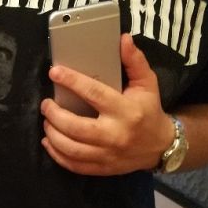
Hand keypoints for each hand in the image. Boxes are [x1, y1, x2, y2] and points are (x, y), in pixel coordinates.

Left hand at [40, 33, 174, 175]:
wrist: (161, 146)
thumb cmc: (149, 110)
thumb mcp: (147, 83)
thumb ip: (134, 61)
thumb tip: (123, 38)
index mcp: (126, 111)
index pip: (94, 94)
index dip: (72, 82)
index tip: (55, 72)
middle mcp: (116, 135)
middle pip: (76, 128)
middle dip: (55, 115)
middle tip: (46, 104)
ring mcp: (108, 155)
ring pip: (72, 149)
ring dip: (53, 135)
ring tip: (46, 121)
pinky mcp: (103, 168)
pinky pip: (74, 165)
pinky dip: (57, 155)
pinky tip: (49, 142)